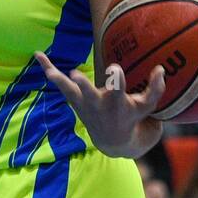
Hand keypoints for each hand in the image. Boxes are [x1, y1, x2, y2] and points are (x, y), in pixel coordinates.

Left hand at [33, 52, 164, 157]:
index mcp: (116, 104)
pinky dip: (49, 69)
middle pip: (88, 94)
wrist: (113, 141)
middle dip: (82, 85)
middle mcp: (98, 104)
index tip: (116, 68)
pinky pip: (59, 84)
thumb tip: (160, 68)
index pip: (118, 90)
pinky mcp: (74, 100)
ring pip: (68, 91)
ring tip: (46, 67)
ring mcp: (83, 103)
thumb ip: (155, 89)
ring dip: (58, 79)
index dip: (117, 79)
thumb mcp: (147, 108)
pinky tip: (38, 55)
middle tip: (75, 75)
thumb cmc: (133, 119)